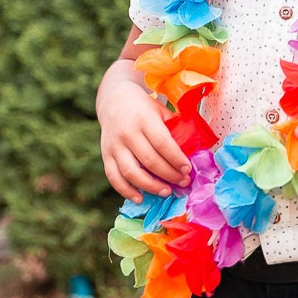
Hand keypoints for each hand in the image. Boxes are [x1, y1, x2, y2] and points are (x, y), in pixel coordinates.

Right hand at [98, 63, 190, 201]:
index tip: (188, 169)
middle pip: (149, 160)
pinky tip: (140, 197)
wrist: (114, 100)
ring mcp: (114, 146)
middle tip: (183, 182)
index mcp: (144, 119)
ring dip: (150, 186)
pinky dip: (126, 190)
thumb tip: (192, 151)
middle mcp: (127, 133)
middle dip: (169, 175)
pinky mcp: (105, 155)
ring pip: (131, 172)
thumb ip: (173, 128)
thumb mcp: (161, 111)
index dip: (176, 159)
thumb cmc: (144, 108)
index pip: (162, 143)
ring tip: (166, 192)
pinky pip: (114, 177)